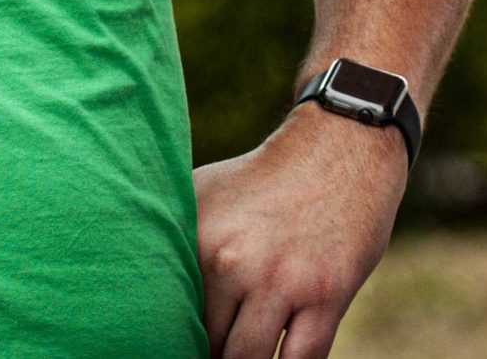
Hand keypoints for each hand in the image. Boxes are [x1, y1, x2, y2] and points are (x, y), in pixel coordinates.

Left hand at [192, 106, 406, 358]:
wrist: (340, 148)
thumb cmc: (264, 180)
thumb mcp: (205, 193)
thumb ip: (176, 240)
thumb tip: (147, 292)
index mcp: (199, 240)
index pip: (171, 315)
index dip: (175, 339)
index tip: (178, 343)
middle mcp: (234, 263)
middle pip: (210, 346)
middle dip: (211, 356)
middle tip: (214, 353)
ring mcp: (283, 282)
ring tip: (242, 357)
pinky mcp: (327, 296)